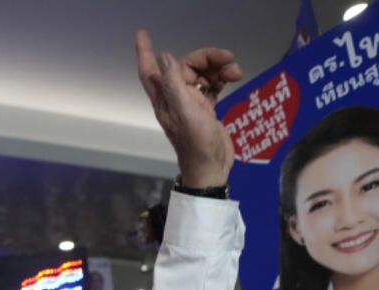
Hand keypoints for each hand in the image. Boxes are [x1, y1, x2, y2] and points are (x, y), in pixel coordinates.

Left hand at [135, 30, 241, 187]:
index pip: (150, 69)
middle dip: (206, 58)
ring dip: (219, 68)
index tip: (143, 34)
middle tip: (228, 58)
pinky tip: (233, 78)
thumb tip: (164, 57)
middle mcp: (175, 98)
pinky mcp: (205, 108)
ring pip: (201, 74)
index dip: (144, 51)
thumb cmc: (195, 142)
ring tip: (236, 72)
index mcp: (164, 98)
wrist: (212, 166)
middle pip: (185, 66)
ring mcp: (190, 103)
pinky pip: (212, 85)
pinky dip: (222, 78)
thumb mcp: (184, 110)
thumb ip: (173, 83)